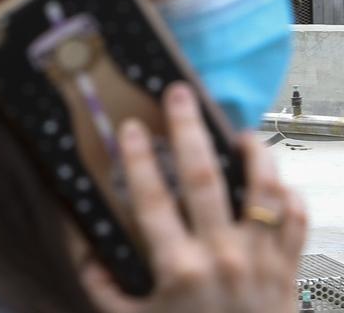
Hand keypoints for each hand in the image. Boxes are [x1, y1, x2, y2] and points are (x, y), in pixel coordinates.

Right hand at [81, 83, 305, 312]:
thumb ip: (101, 284)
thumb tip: (80, 245)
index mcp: (179, 268)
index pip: (153, 199)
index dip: (138, 159)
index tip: (129, 128)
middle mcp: (222, 258)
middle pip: (207, 179)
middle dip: (190, 129)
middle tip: (179, 93)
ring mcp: (261, 263)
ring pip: (264, 192)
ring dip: (254, 156)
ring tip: (241, 133)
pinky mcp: (288, 273)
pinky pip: (296, 221)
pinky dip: (287, 196)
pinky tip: (272, 181)